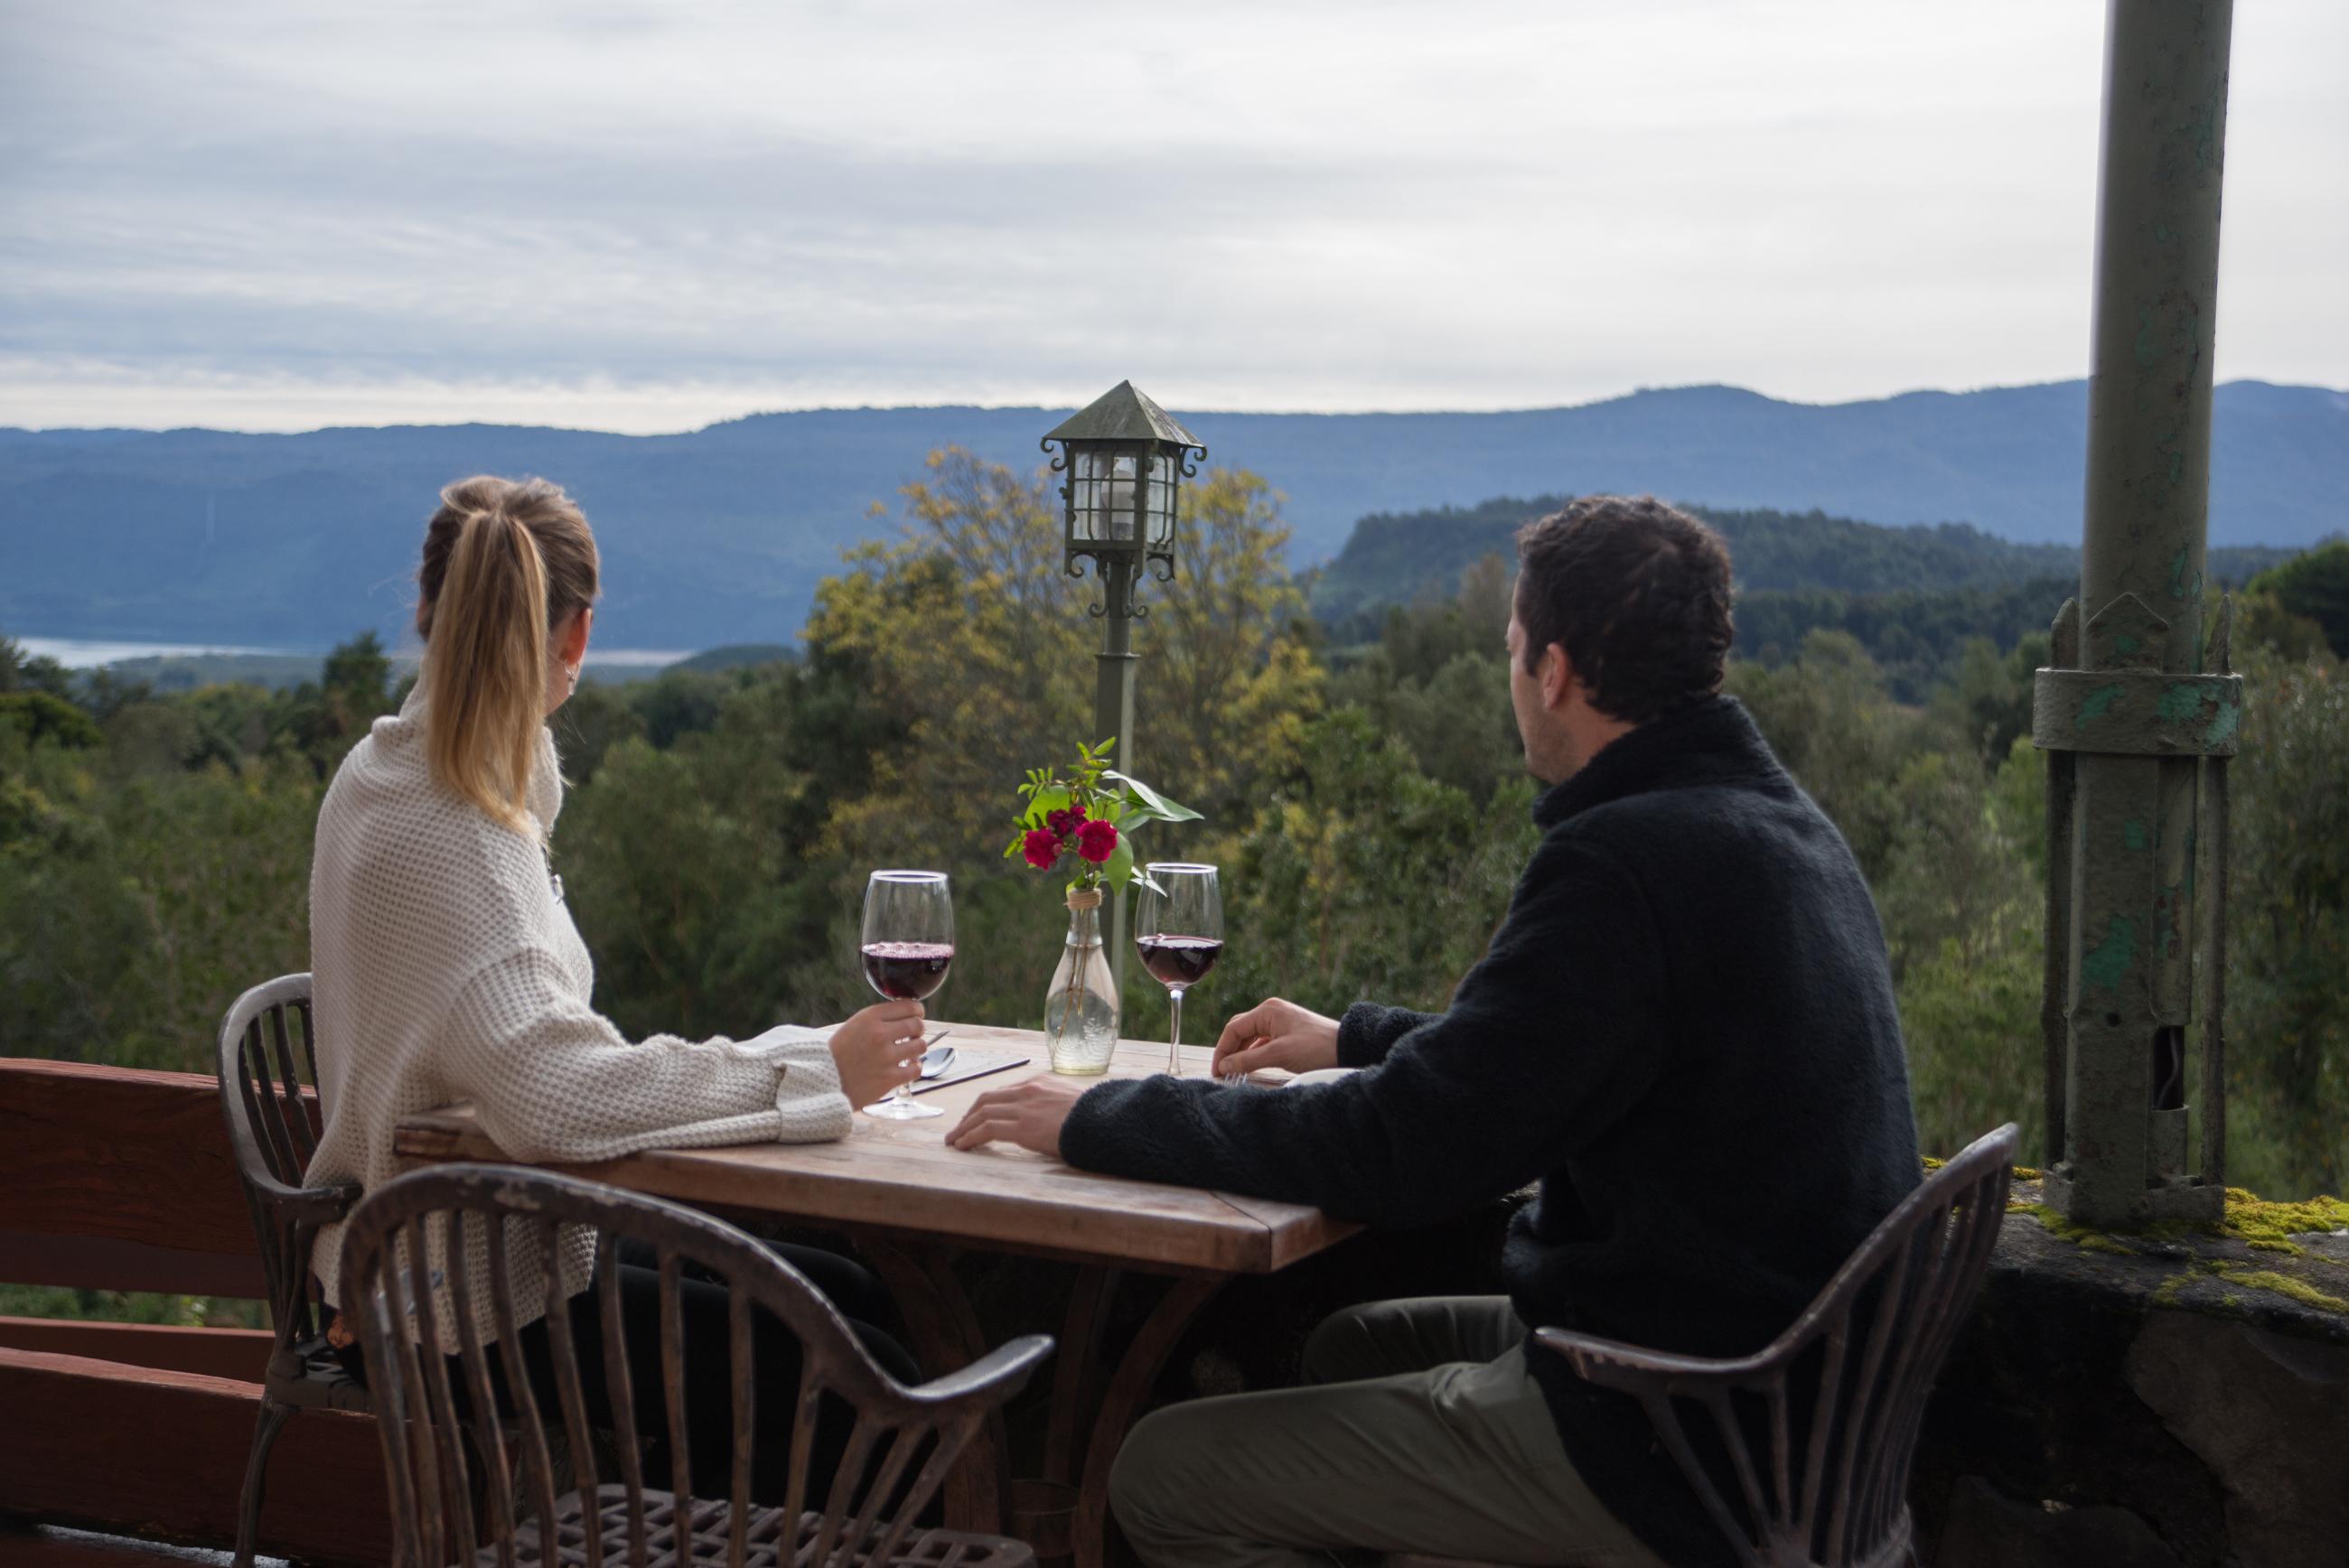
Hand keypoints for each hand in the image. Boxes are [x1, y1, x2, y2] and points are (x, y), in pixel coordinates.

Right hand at [828, 1001, 925, 1107]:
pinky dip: (914, 1067)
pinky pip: (916, 1069)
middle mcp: (879, 1035)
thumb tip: (907, 1014)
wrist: (822, 1080)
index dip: (917, 1011)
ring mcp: (886, 1057)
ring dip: (916, 1048)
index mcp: (870, 1018)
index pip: (909, 1006)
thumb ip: (879, 1018)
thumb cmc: (839, 1053)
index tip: (916, 1015)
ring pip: (920, 1046)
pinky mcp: (889, 1078)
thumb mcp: (854, 1025)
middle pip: (917, 1025)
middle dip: (917, 1030)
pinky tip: (907, 1067)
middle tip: (912, 1035)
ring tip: (908, 1052)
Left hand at [945, 1075, 1087, 1156]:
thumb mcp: (1070, 1103)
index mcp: (1039, 1083)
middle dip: (969, 1115)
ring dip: (964, 1128)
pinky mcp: (1022, 1127)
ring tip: (954, 1141)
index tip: (975, 1117)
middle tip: (958, 1129)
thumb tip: (1046, 1120)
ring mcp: (1024, 1108)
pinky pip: (987, 1129)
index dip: (984, 1105)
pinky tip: (963, 1146)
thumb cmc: (1093, 1117)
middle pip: (986, 1099)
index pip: (1002, 1092)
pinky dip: (970, 1137)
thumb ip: (1051, 1106)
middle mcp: (1027, 1091)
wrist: (1104, 1122)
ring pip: (982, 1113)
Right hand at [1211, 997, 1340, 1080]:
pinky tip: (1251, 1067)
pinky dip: (1254, 1054)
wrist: (1348, 1048)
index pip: (1234, 1028)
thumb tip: (1224, 1066)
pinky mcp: (1288, 1033)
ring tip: (1234, 1073)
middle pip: (1240, 1030)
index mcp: (1268, 1011)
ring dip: (1241, 1054)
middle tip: (1222, 1073)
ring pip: (1251, 1037)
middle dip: (1229, 1051)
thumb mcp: (1279, 1055)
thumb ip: (1248, 1060)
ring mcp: (1280, 1022)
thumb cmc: (1316, 1048)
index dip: (1222, 1050)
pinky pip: (1263, 1042)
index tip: (1217, 1071)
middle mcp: (1272, 1012)